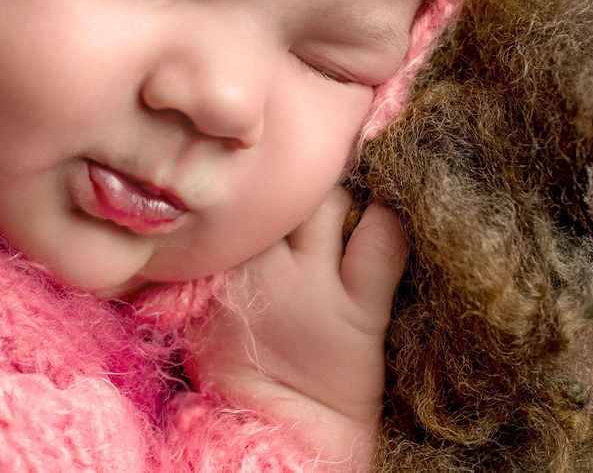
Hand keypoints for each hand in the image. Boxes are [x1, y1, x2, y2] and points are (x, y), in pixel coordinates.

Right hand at [183, 188, 407, 468]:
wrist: (276, 433)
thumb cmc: (239, 362)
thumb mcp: (203, 301)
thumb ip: (215, 249)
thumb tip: (236, 198)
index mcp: (213, 262)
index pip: (237, 190)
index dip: (258, 172)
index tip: (271, 160)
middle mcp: (256, 266)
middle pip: (281, 187)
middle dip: (299, 173)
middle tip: (314, 171)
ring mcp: (308, 287)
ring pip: (328, 200)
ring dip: (343, 190)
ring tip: (353, 190)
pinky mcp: (357, 313)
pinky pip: (382, 241)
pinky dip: (389, 220)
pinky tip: (388, 214)